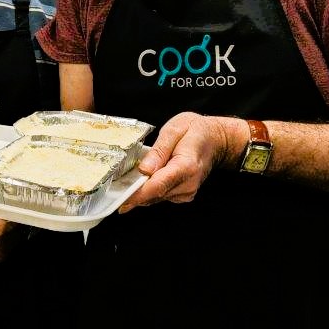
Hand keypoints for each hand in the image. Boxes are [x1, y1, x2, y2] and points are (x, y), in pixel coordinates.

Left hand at [119, 112, 243, 211]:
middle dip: (132, 193)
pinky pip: (161, 196)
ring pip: (156, 197)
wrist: (216, 140)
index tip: (119, 199)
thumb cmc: (195, 131)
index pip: (157, 186)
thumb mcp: (174, 129)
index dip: (136, 195)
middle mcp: (188, 184)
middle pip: (154, 194)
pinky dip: (148, 190)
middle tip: (112, 188)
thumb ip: (159, 150)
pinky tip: (141, 180)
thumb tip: (144, 169)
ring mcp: (187, 192)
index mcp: (186, 166)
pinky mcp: (183, 194)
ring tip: (124, 181)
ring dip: (139, 192)